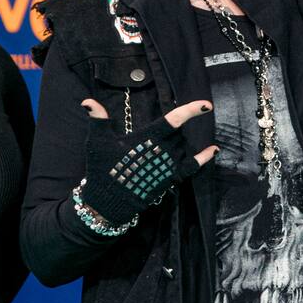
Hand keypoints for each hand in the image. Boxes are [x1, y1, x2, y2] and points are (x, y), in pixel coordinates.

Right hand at [78, 97, 217, 224]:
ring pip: (183, 146)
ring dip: (176, 143)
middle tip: (148, 142)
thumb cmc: (103, 169)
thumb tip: (87, 101)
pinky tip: (214, 149)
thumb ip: (98, 119)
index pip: (175, 120)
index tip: (208, 104)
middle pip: (178, 133)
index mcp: (148, 138)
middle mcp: (164, 150)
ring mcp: (170, 165)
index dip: (192, 110)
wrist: (109, 201)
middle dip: (169, 131)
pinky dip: (205, 158)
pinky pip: (194, 166)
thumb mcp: (98, 142)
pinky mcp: (172, 178)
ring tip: (155, 151)